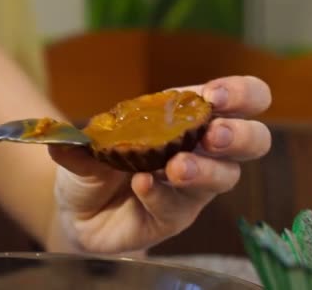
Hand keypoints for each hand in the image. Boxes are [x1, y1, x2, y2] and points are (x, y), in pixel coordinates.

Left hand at [49, 76, 271, 252]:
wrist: (76, 210)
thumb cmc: (93, 165)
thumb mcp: (84, 146)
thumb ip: (78, 141)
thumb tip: (59, 136)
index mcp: (186, 117)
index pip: (235, 100)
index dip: (239, 94)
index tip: (216, 95)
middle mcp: (200, 150)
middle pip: (251, 140)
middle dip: (240, 134)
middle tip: (213, 135)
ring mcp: (191, 187)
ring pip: (225, 177)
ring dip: (204, 169)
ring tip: (176, 167)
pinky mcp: (175, 216)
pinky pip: (180, 207)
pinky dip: (162, 194)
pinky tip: (143, 186)